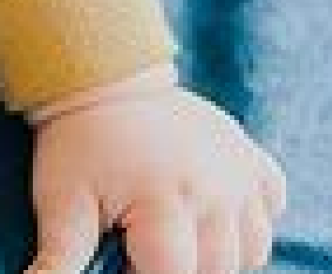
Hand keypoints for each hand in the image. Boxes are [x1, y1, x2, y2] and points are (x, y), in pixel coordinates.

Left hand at [24, 70, 287, 273]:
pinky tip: (209, 204)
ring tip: (173, 222)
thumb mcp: (60, 202)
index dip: (148, 272)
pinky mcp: (254, 158)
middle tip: (143, 236)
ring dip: (217, 249)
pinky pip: (271, 208)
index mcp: (165, 200)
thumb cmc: (78, 145)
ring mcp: (240, 172)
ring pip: (250, 248)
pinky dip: (247, 218)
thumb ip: (60, 258)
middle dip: (181, 264)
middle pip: (216, 268)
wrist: (100, 78)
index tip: (127, 254)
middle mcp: (215, 188)